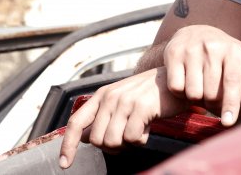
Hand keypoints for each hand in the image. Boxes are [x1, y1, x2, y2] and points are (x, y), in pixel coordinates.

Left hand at [59, 67, 188, 168]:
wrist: (175, 77)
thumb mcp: (122, 99)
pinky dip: (141, 140)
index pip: (76, 122)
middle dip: (112, 146)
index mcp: (102, 95)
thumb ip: (103, 116)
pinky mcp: (140, 107)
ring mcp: (125, 101)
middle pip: (96, 140)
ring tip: (139, 130)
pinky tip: (148, 127)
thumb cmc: (150, 93)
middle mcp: (110, 97)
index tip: (64, 164)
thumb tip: (83, 137)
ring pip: (113, 141)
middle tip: (128, 136)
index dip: (68, 146)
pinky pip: (132, 139)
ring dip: (127, 143)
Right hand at [164, 25, 240, 126]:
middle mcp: (213, 47)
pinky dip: (180, 92)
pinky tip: (186, 84)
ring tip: (200, 90)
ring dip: (196, 98)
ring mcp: (192, 49)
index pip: (232, 83)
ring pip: (193, 92)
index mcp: (234, 51)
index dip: (230, 104)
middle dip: (212, 103)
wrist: (196, 31)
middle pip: (211, 93)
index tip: (228, 123)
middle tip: (212, 99)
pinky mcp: (173, 52)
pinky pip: (176, 86)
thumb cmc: (225, 53)